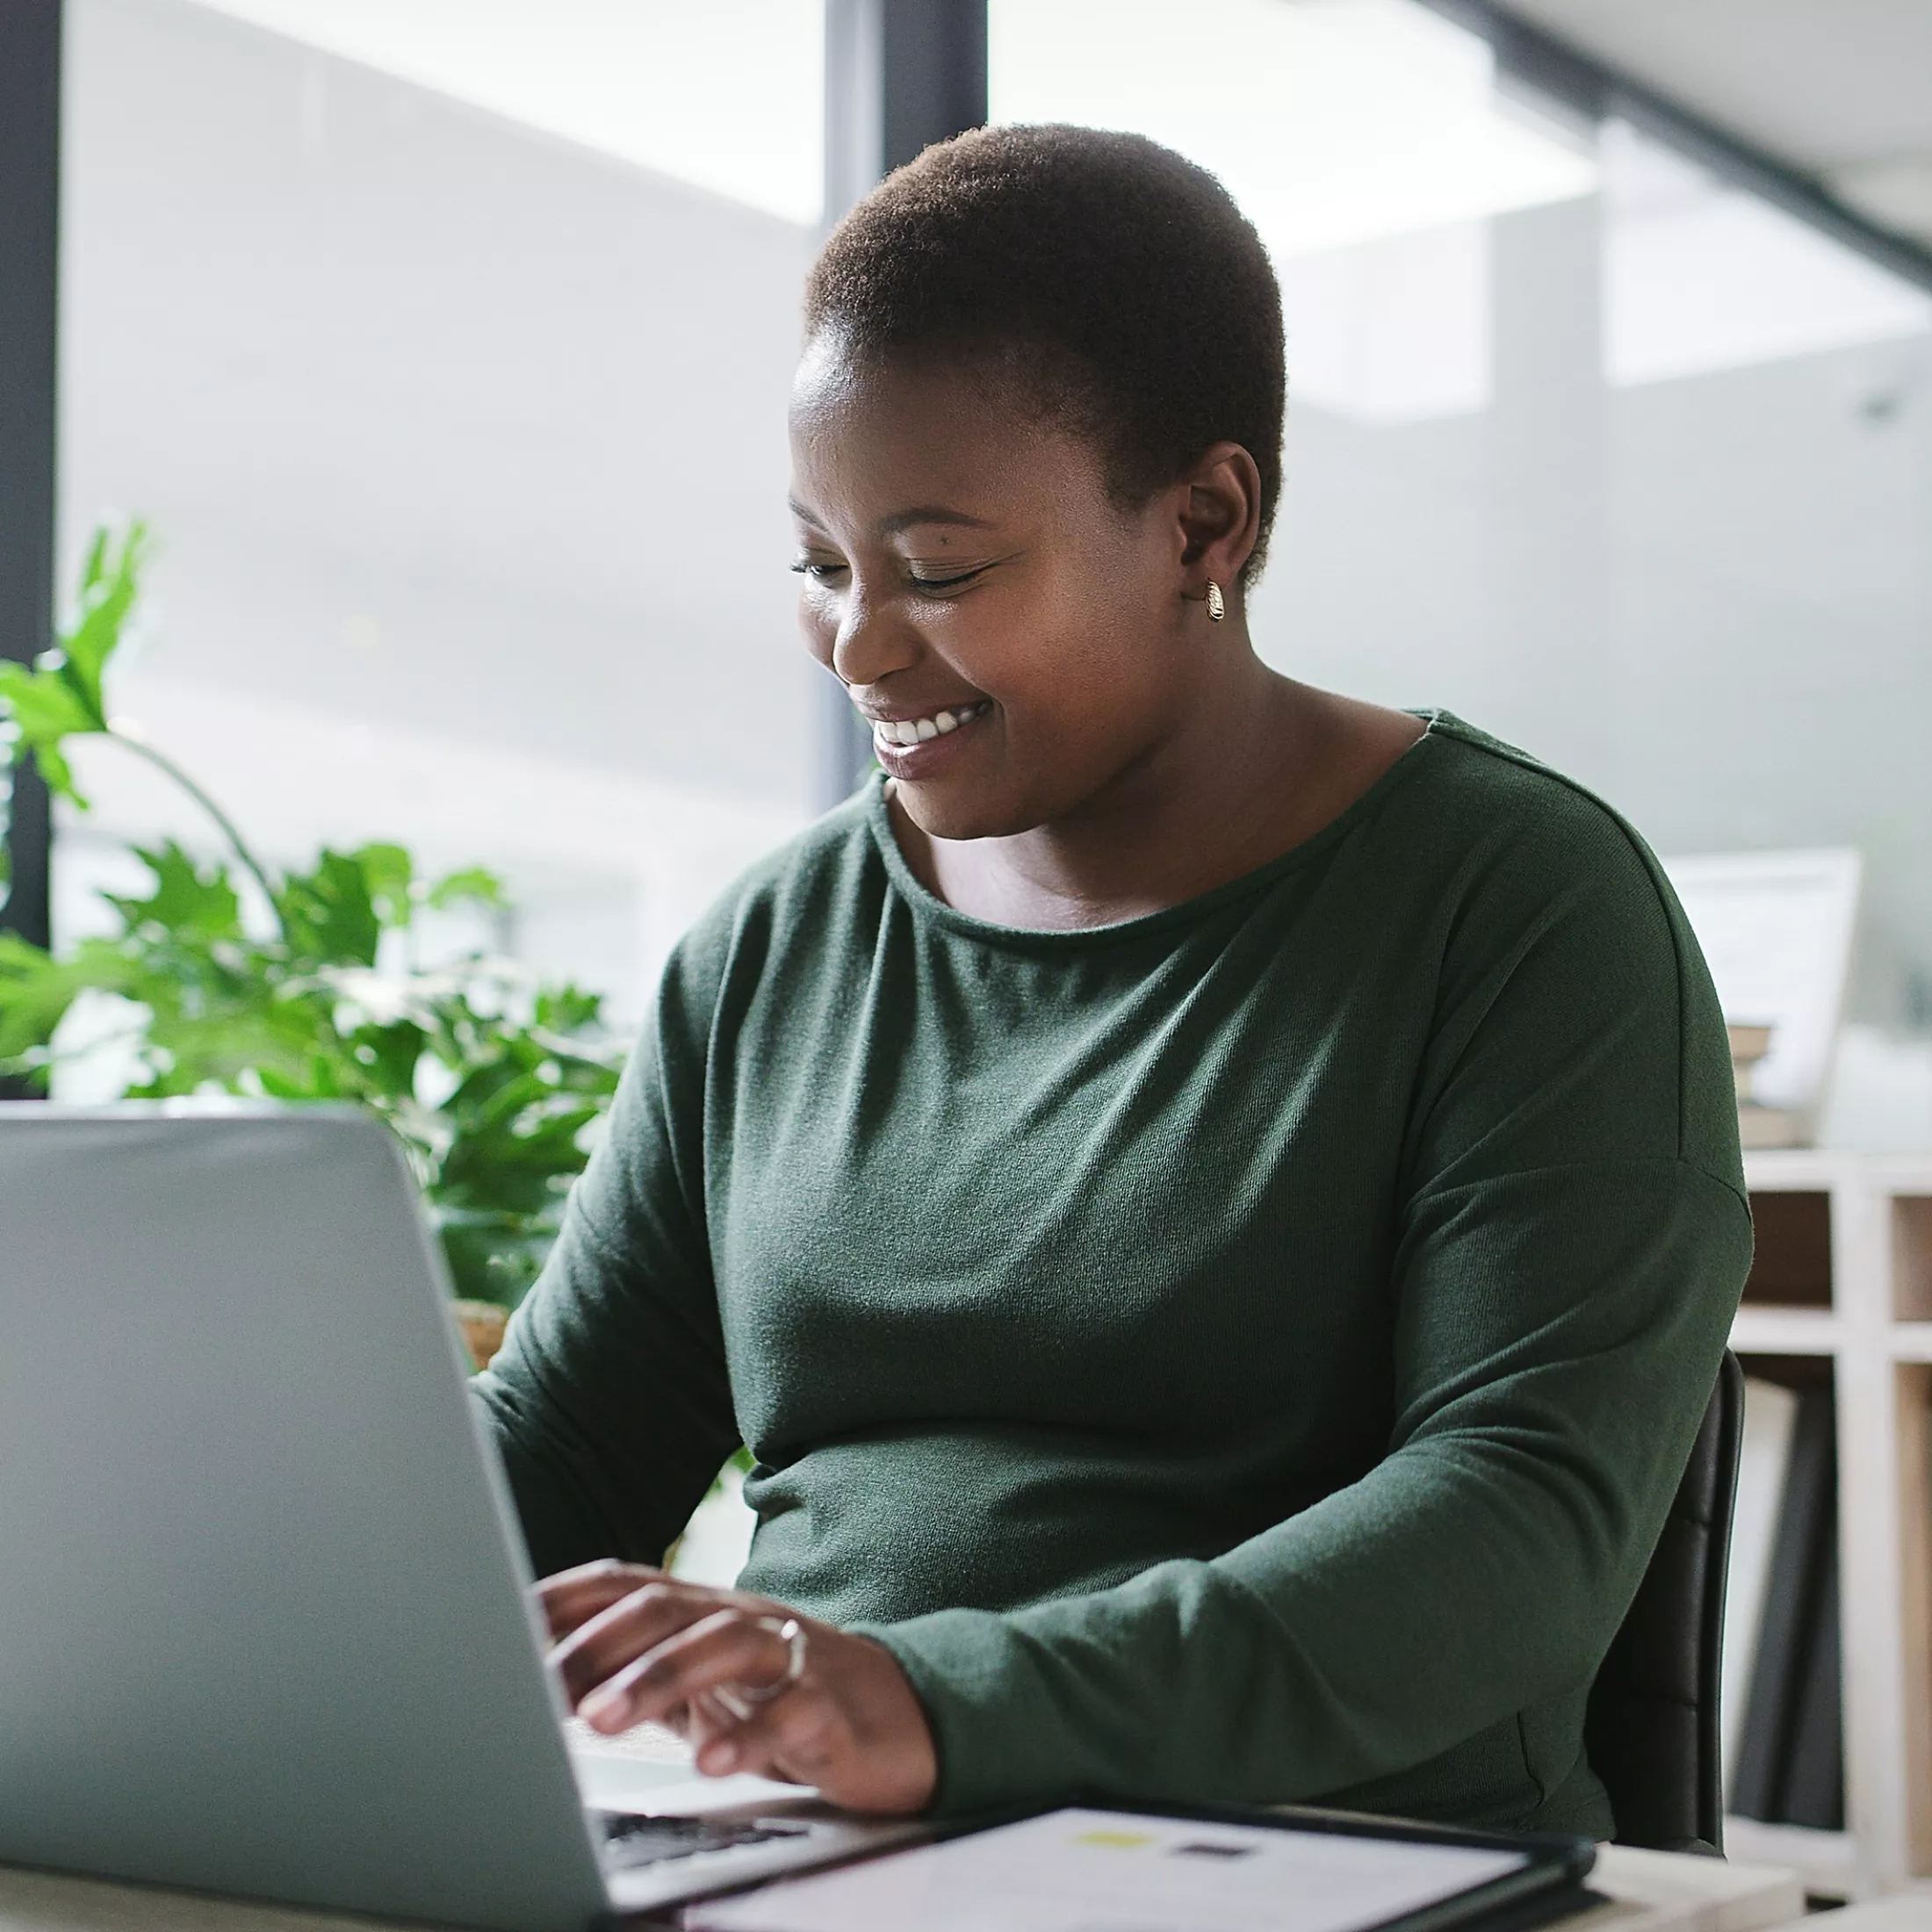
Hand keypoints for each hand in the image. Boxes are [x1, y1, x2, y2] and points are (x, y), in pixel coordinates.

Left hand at [539, 1561, 937, 1814]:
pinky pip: (792, 1712)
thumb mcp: (699, 1683)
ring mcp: (790, 1656)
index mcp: (701, 1610)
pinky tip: (711, 1765)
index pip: (623, 1586)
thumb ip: (634, 1671)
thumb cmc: (780, 1698)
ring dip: (656, 1679)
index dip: (560, 1601)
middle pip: (665, 1609)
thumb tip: (537, 1683)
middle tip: (542, 1690)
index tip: (497, 1629)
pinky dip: (750, 1737)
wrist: (899, 1717)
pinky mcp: (833, 1707)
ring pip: (723, 1645)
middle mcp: (740, 1619)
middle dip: (597, 1647)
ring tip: (602, 1722)